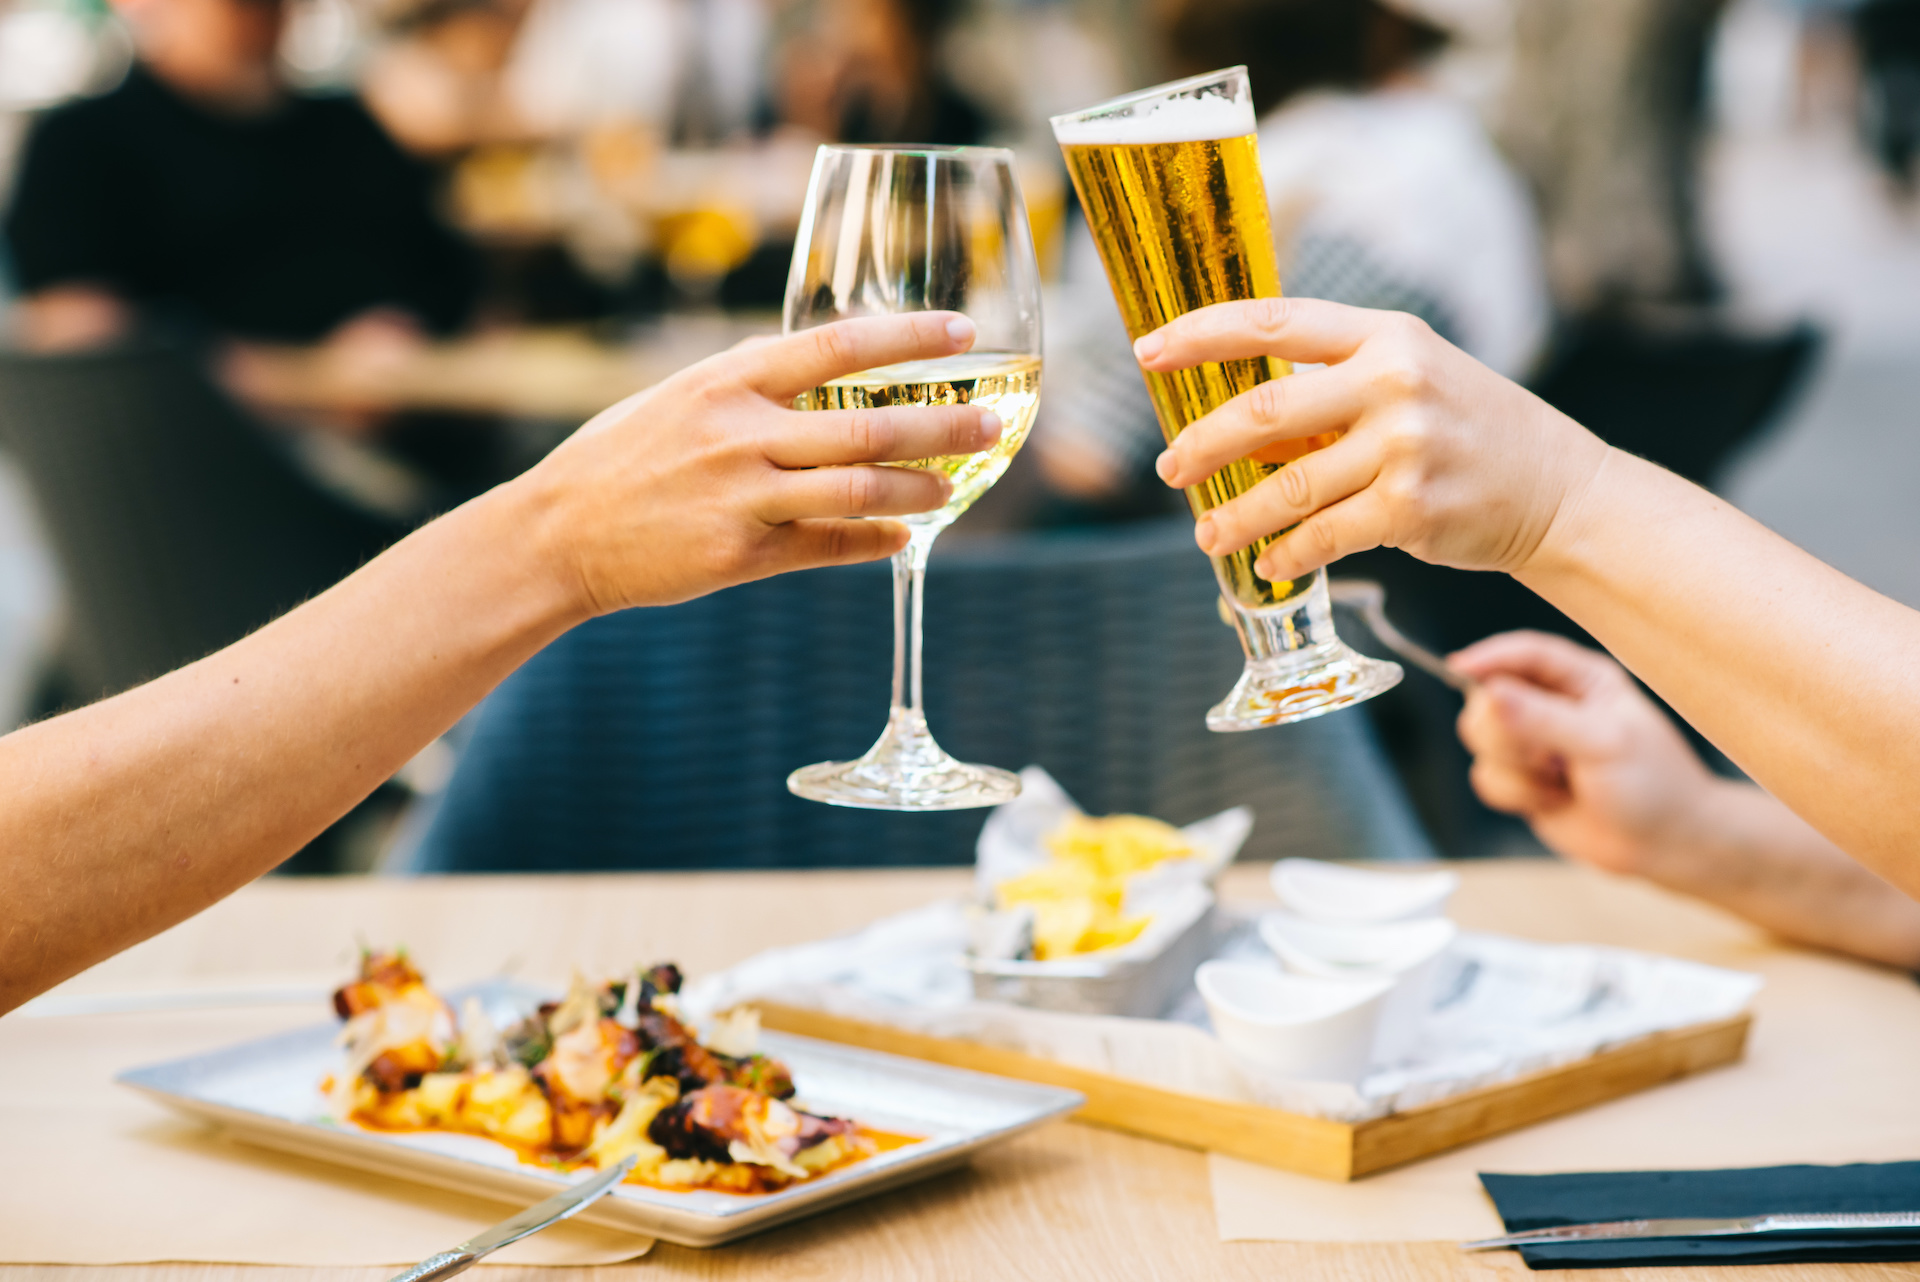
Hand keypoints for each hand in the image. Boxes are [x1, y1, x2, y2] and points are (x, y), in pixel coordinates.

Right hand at [522, 311, 1000, 613]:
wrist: (556, 533)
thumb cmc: (618, 457)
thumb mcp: (677, 395)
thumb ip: (745, 378)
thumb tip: (805, 356)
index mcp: (727, 379)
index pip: (837, 345)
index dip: (908, 339)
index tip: (963, 333)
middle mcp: (740, 432)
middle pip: (867, 424)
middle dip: (941, 423)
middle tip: (991, 423)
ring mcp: (742, 495)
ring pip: (857, 489)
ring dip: (918, 487)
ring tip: (956, 484)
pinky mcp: (739, 554)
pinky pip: (826, 547)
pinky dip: (873, 541)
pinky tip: (904, 537)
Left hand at [1136, 298, 1610, 582]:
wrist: (1557, 489)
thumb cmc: (1467, 431)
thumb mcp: (1409, 380)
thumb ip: (1332, 389)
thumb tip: (1236, 424)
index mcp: (1384, 336)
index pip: (1274, 321)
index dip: (1201, 334)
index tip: (1147, 350)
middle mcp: (1393, 381)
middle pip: (1266, 410)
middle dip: (1204, 443)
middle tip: (1170, 468)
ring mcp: (1404, 445)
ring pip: (1287, 486)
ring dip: (1236, 516)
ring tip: (1209, 534)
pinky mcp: (1412, 507)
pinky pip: (1322, 534)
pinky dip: (1287, 553)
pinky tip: (1270, 563)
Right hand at [1451, 631, 1718, 876]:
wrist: (1665, 845)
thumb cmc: (1654, 784)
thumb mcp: (1604, 743)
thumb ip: (1544, 718)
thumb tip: (1490, 693)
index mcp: (1581, 679)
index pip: (1524, 654)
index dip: (1489, 657)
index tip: (1459, 668)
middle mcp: (1552, 705)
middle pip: (1487, 698)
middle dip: (1506, 733)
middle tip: (1545, 756)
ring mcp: (1533, 743)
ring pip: (1480, 740)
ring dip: (1517, 769)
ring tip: (1559, 780)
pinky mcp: (1521, 780)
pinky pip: (1486, 778)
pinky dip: (1516, 795)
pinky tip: (1554, 800)